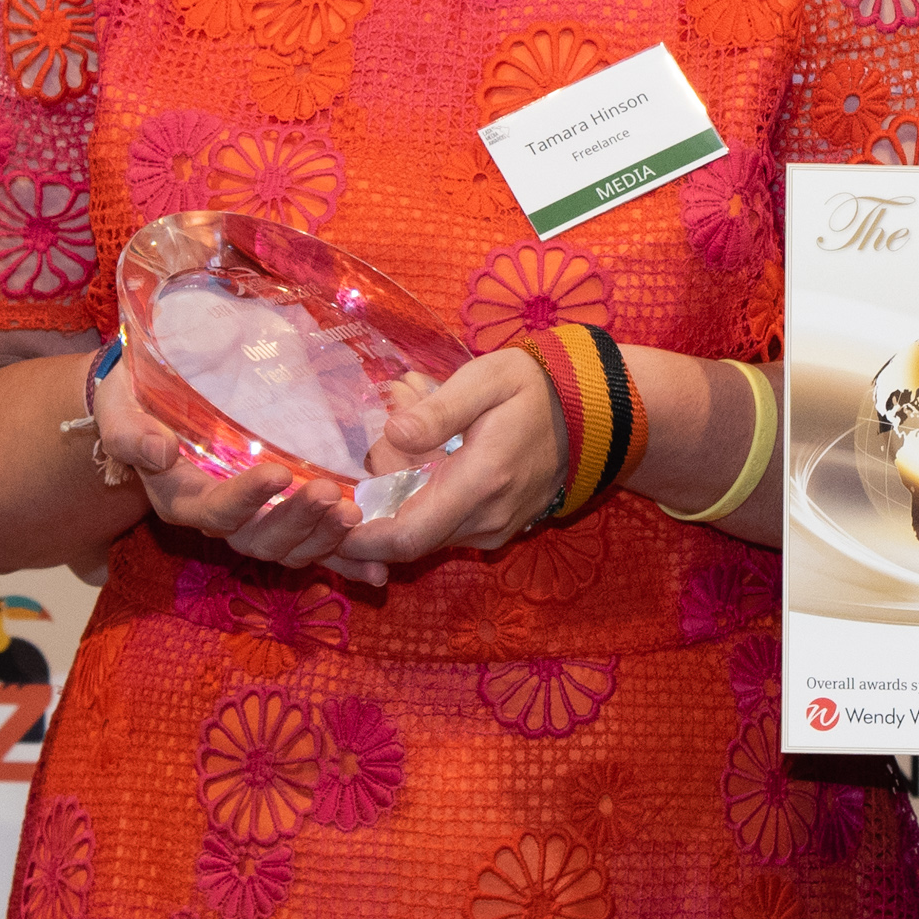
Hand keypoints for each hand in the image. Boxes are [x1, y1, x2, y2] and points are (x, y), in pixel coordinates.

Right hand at [86, 356, 361, 569]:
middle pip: (259, 540)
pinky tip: (379, 573)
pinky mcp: (279, 517)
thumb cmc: (134, 403)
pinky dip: (344, 561)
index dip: (246, 499)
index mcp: (181, 500)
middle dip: (298, 521)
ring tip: (356, 515)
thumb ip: (131, 433)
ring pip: (289, 549)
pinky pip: (313, 548)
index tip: (279, 471)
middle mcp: (219, 520)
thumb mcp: (120, 409)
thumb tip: (159, 451)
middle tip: (334, 497)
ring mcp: (252, 523)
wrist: (151, 403)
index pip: (214, 511)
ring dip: (325, 539)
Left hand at [327, 352, 567, 579]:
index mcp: (480, 482)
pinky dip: (422, 508)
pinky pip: (446, 531)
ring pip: (426, 535)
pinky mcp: (498, 531)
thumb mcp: (487, 378)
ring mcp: (495, 530)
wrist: (592, 415)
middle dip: (375, 510)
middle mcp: (487, 519)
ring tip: (397, 450)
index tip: (326, 521)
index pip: (406, 536)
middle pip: (408, 538)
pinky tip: (424, 465)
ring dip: (398, 506)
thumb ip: (439, 408)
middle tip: (368, 457)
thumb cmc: (534, 388)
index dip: (360, 540)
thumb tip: (393, 433)